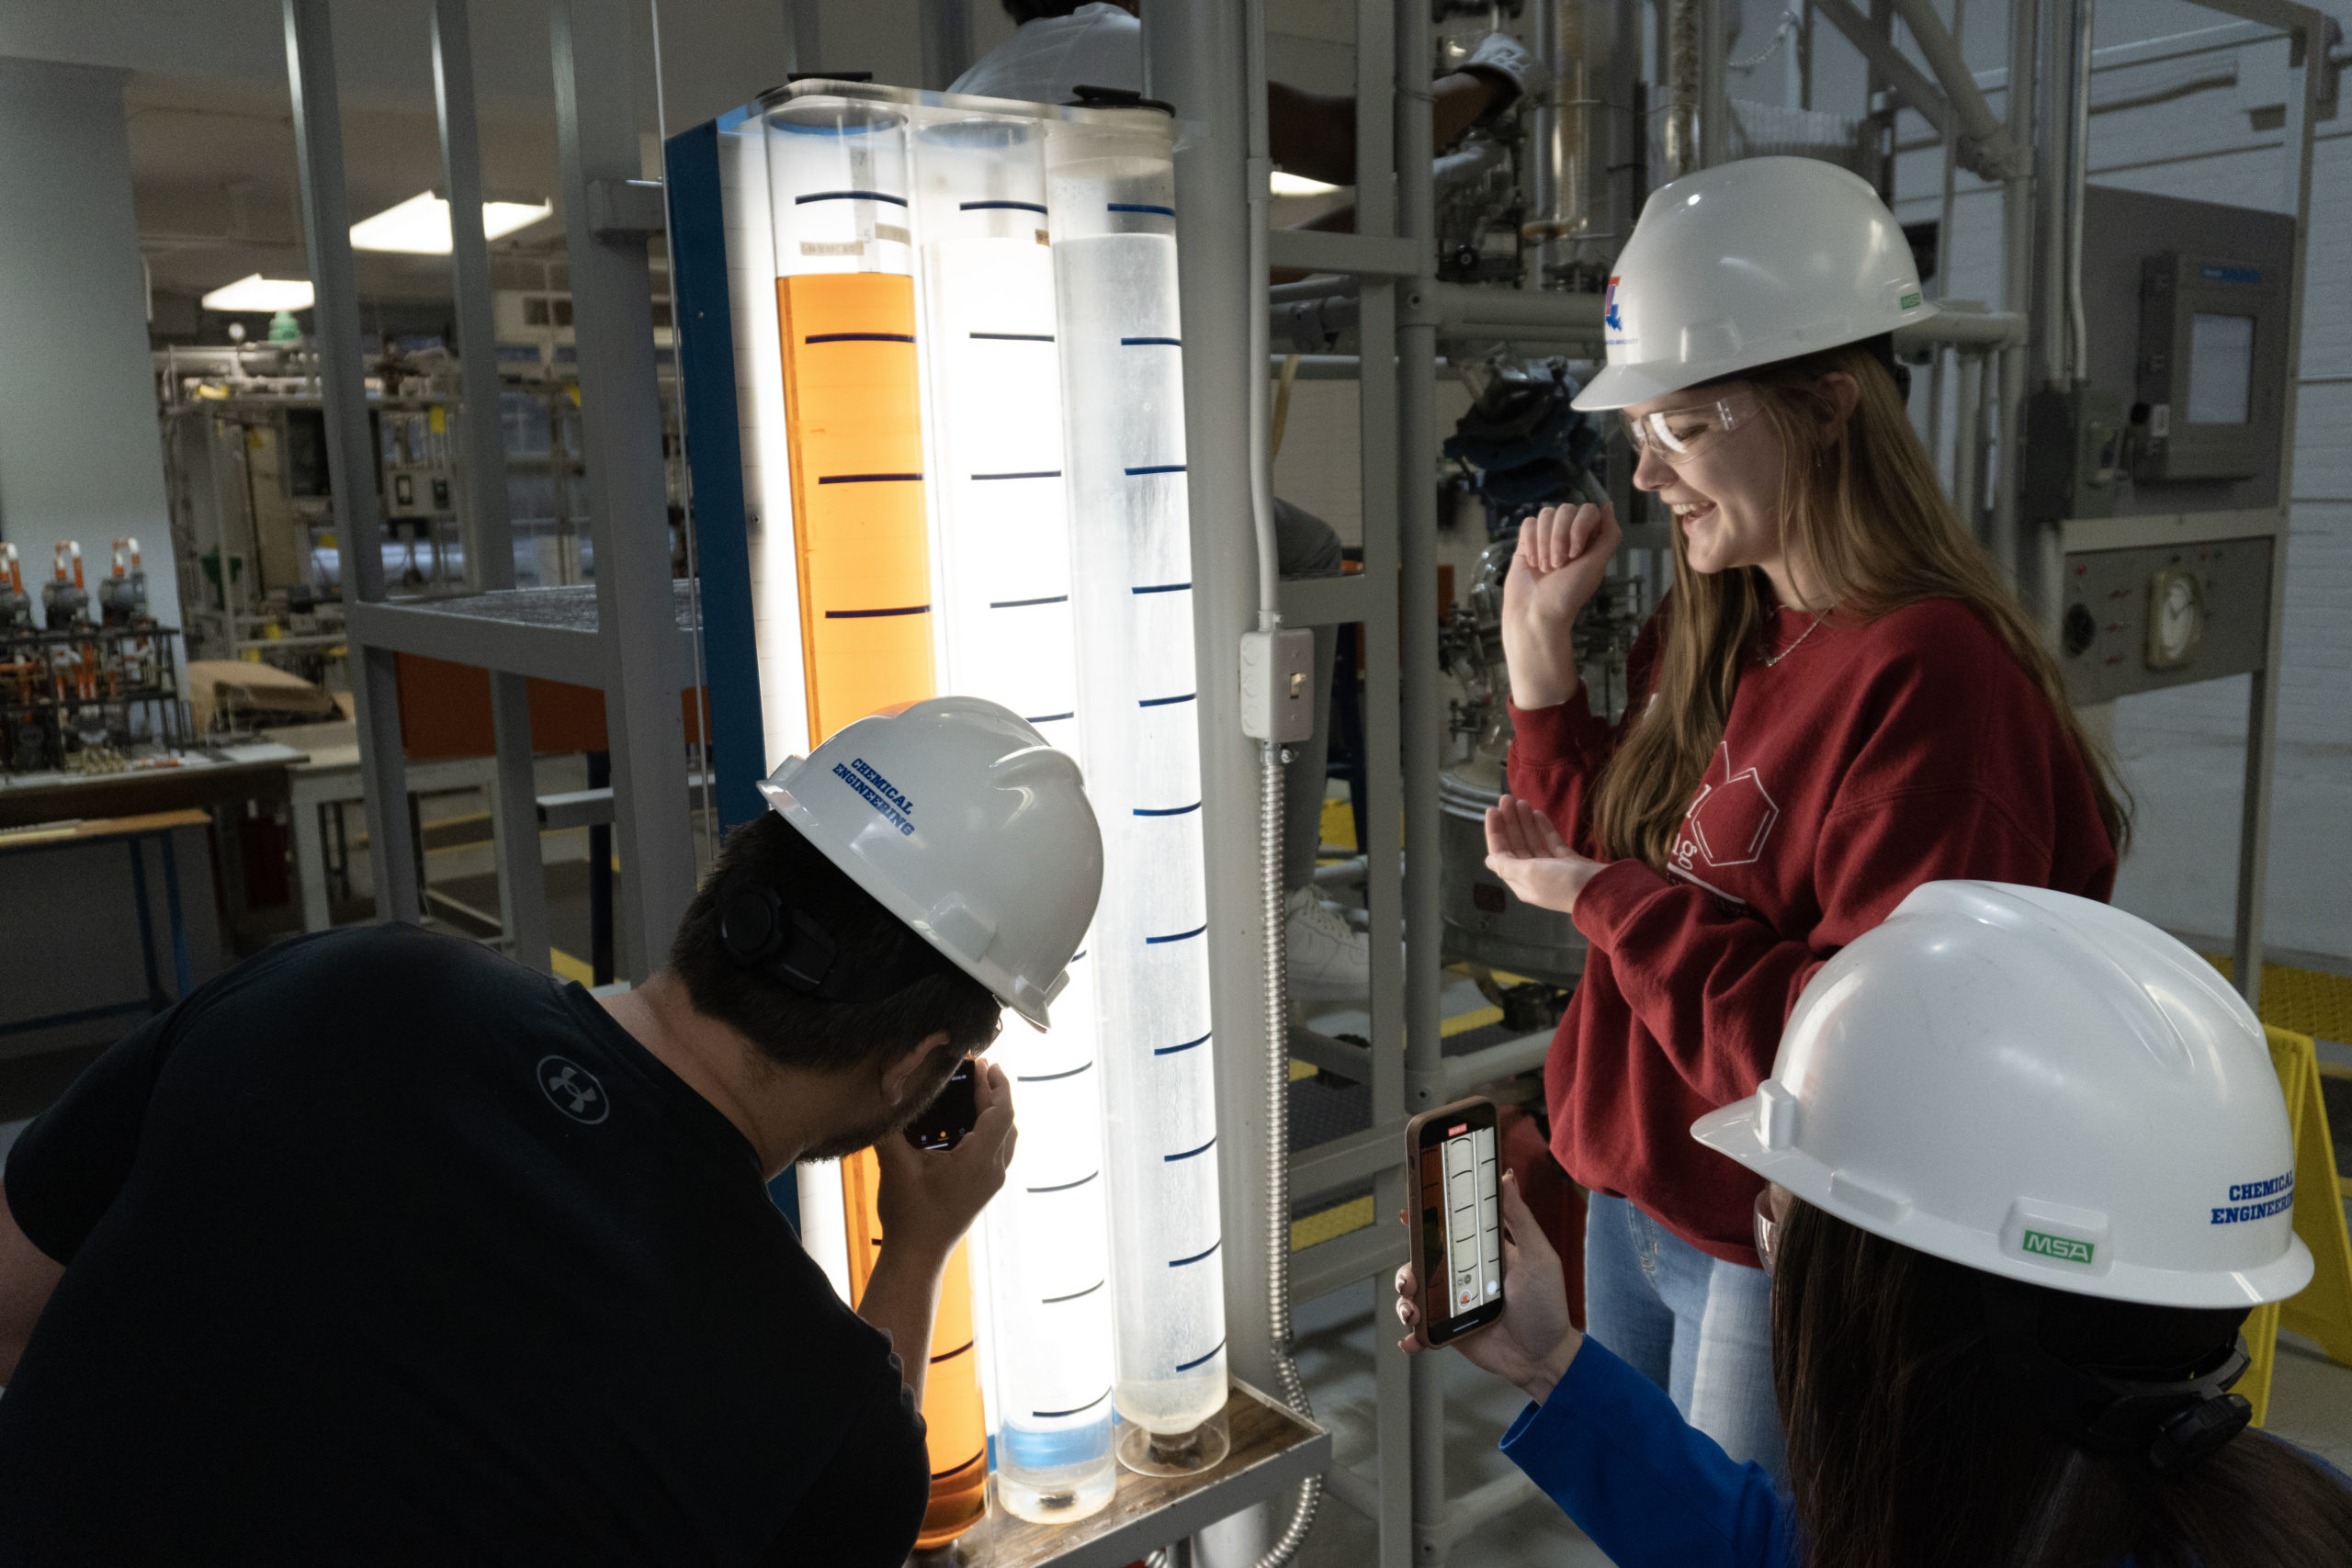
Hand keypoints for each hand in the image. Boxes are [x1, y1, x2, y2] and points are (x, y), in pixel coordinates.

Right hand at [871, 1060, 1016, 1264]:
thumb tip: (885, 1094)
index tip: (985, 1064)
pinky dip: (992, 1130)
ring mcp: (991, 1182)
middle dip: (997, 1092)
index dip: (995, 1085)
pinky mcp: (985, 1190)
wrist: (916, 1257)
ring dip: (997, 1112)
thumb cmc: (909, 1215)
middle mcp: (993, 1171)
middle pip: (1007, 1122)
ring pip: (1007, 1138)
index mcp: (978, 1161)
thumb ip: (890, 1127)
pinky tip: (970, 1125)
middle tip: (982, 1069)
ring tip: (979, 1091)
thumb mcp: (895, 1166)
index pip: (1001, 1112)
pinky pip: (999, 1151)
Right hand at [1395, 1171, 1581, 1403]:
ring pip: (1415, 1295)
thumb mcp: (1538, 1256)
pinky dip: (1412, 1337)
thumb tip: (1506, 1176)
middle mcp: (1463, 1275)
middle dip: (1407, 1268)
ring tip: (1413, 1312)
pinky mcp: (1450, 1332)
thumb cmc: (1547, 1304)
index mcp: (1481, 1252)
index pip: (1448, 1228)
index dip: (1424, 1218)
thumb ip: (1520, 1217)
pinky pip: (1422, 1332)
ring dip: (1405, 1302)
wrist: (1545, 1357)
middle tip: (1411, 1279)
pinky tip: (1412, 1340)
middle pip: (1421, 1262)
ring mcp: (1454, 1304)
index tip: (1407, 1212)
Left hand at [1484, 795, 1606, 915]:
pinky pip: (1552, 842)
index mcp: (1521, 881)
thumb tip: (1488, 861)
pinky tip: (1537, 813)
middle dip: (1510, 821)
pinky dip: (1543, 828)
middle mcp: (1534, 876)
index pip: (1501, 853)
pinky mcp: (1569, 862)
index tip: (1492, 809)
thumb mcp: (1528, 874)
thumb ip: (1507, 865)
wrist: (1602, 892)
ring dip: (1525, 822)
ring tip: (1520, 801)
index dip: (1495, 831)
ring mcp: (1553, 869)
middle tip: (1506, 798)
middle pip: (1517, 845)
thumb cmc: (1561, 884)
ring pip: (1533, 841)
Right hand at [1500, 503, 1619, 709]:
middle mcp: (1570, 535)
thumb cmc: (1568, 594)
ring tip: (1545, 568)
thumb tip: (1608, 505)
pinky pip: (1528, 523)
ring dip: (1544, 543)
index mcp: (1591, 539)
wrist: (1535, 613)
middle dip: (1559, 538)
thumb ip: (1610, 535)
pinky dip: (1530, 542)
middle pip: (1565, 510)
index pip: (1588, 510)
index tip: (1575, 555)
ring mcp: (1547, 537)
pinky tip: (1532, 562)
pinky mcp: (1527, 542)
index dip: (1579, 528)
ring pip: (1545, 515)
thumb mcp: (1597, 565)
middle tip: (1558, 566)